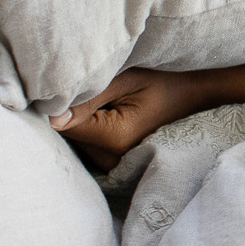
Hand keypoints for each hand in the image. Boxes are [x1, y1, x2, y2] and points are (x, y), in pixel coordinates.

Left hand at [49, 68, 206, 170]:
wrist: (192, 100)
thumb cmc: (162, 84)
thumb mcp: (126, 80)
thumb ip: (88, 98)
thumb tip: (51, 117)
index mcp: (115, 137)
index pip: (63, 124)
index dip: (61, 103)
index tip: (74, 86)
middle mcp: (111, 159)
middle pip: (67, 135)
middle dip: (71, 113)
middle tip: (96, 92)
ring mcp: (112, 165)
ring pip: (75, 141)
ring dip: (80, 121)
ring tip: (106, 103)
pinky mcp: (111, 164)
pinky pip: (85, 145)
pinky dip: (89, 130)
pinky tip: (107, 116)